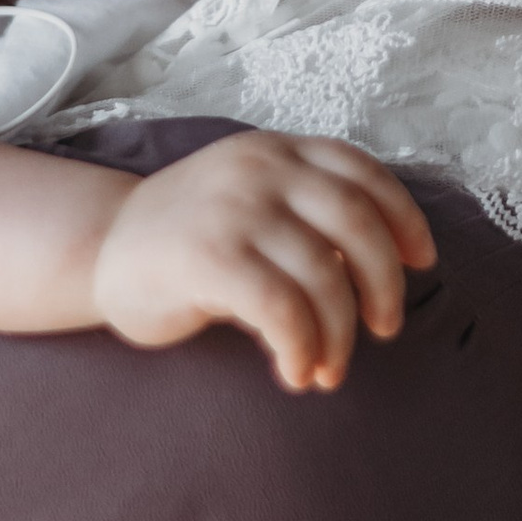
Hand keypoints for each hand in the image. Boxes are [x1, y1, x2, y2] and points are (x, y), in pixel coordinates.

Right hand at [89, 136, 433, 394]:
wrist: (98, 251)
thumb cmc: (186, 239)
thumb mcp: (251, 200)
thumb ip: (306, 215)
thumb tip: (382, 268)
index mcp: (275, 150)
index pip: (362, 172)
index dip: (405, 218)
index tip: (422, 263)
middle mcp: (259, 168)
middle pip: (358, 222)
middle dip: (384, 285)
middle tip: (384, 329)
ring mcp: (233, 209)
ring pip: (325, 274)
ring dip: (339, 335)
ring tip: (327, 369)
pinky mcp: (207, 258)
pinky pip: (283, 310)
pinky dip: (303, 348)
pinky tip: (295, 370)